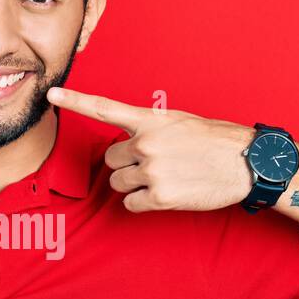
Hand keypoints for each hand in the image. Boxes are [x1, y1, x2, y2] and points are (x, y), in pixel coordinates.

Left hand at [46, 86, 253, 211]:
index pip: (104, 109)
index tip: (51, 93)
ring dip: (134, 184)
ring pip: (118, 183)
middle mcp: (146, 144)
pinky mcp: (160, 197)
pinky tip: (165, 195)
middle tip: (153, 165)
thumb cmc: (216, 141)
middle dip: (125, 164)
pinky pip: (132, 205)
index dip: (75, 100)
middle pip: (110, 160)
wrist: (247, 162)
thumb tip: (130, 144)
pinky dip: (143, 204)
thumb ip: (150, 129)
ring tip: (163, 179)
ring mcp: (152, 171)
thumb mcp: (180, 122)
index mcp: (151, 121)